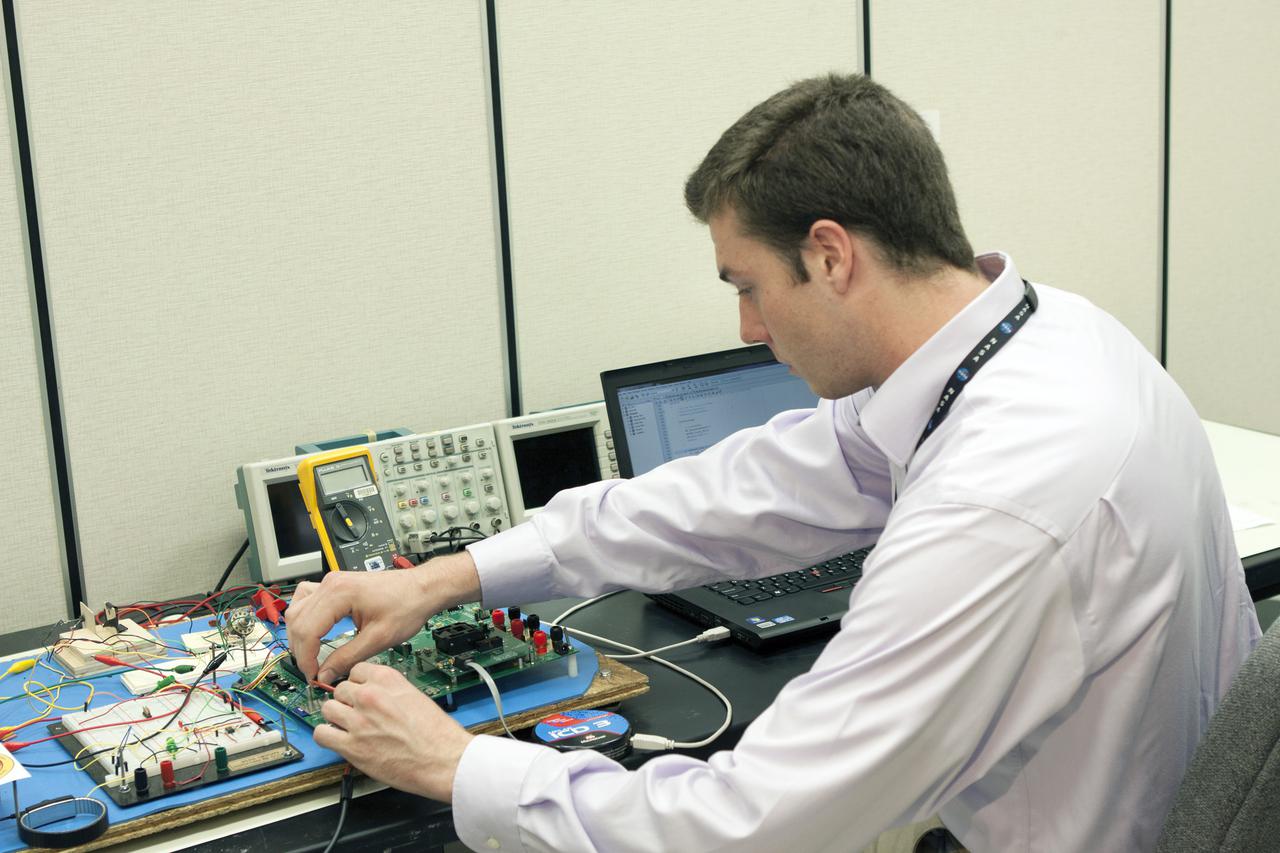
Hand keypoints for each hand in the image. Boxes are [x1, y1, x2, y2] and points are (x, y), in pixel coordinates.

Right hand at [286, 552, 481, 682]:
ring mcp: (331, 582)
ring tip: (311, 657)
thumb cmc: (408, 605)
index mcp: (339, 593)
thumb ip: (347, 658)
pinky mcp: (335, 585)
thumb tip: (325, 675)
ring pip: (297, 610)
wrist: (422, 589)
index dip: (306, 658)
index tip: (313, 676)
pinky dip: (304, 619)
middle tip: (314, 672)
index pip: (306, 630)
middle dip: (301, 650)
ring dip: (299, 635)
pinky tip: (312, 633)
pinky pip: (306, 600)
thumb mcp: (378, 639)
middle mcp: (331, 584)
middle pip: (297, 620)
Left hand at [315, 661, 473, 801]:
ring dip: (335, 717)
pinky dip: (326, 736)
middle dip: (346, 702)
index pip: (356, 671)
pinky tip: (337, 740)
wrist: (444, 759)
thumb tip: (376, 694)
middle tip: (356, 713)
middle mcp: (370, 696)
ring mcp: (358, 721)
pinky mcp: (351, 746)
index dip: (357, 684)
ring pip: (327, 709)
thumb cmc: (436, 733)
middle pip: (340, 690)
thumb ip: (390, 691)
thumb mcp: (415, 696)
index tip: (359, 692)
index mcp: (387, 679)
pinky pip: (322, 734)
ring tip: (346, 727)